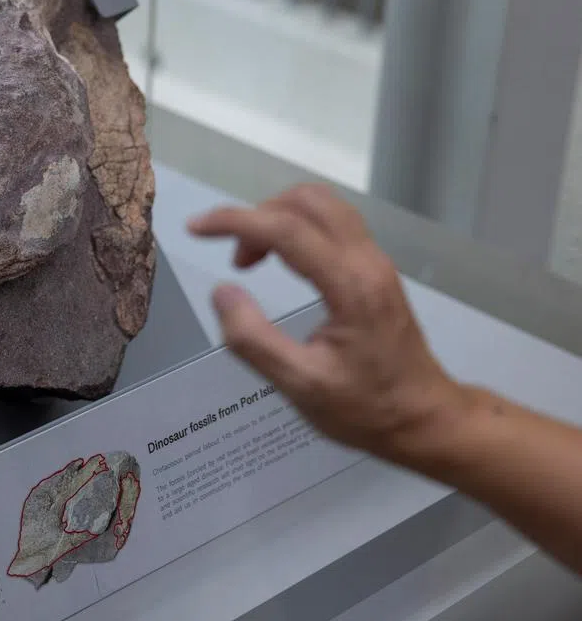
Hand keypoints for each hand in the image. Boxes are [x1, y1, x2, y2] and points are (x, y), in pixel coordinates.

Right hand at [187, 184, 462, 457]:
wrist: (426, 419)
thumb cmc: (365, 409)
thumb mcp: (300, 386)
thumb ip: (254, 339)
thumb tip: (222, 291)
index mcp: (350, 286)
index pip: (286, 229)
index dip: (234, 221)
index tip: (195, 228)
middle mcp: (367, 261)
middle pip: (307, 201)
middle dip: (257, 216)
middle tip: (234, 260)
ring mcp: (375, 261)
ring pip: (323, 206)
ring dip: (277, 217)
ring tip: (252, 260)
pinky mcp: (375, 268)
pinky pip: (333, 223)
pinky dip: (296, 226)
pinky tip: (280, 260)